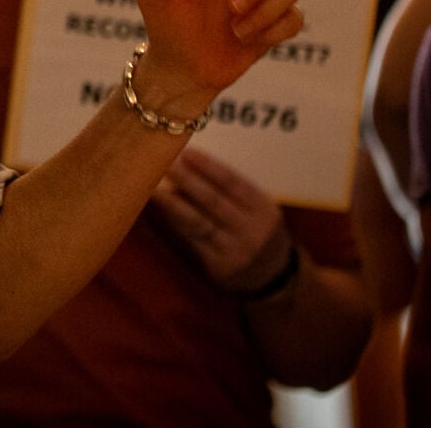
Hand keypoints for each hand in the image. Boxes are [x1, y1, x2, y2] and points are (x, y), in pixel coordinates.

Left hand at [150, 148, 292, 291]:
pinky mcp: (219, 266)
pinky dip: (176, 223)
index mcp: (264, 209)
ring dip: (174, 204)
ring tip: (154, 188)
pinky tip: (162, 210)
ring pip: (199, 223)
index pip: (234, 184)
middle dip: (187, 181)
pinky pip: (193, 240)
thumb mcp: (258, 209)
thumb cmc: (259, 230)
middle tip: (165, 164)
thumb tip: (192, 164)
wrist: (276, 277)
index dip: (209, 167)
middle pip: (214, 201)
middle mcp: (252, 230)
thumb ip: (233, 191)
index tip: (187, 153)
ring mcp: (235, 250)